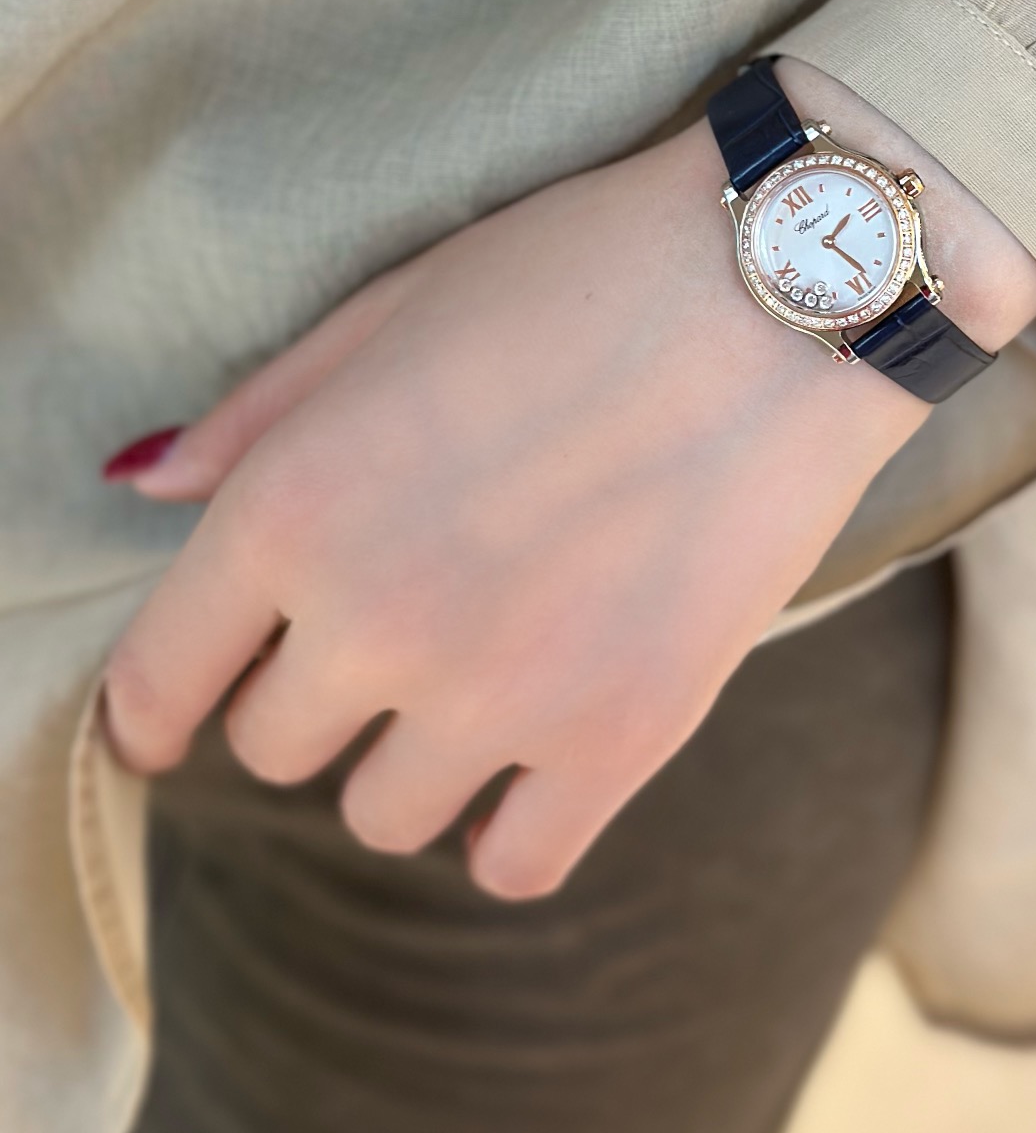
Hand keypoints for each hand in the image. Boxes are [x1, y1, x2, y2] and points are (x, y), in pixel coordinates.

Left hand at [102, 80, 1035, 898]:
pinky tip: (541, 749)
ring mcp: (500, 693)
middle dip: (311, 692)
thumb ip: (262, 411)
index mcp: (294, 502)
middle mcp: (374, 617)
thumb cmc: (586, 267)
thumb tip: (148, 489)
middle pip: (273, 749)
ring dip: (409, 756)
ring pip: (382, 816)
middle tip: (391, 621)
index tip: (175, 718)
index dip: (154, 709)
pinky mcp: (622, 739)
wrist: (789, 287)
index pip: (159, 678)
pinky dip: (511, 822)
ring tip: (482, 669)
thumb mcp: (397, 304)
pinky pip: (514, 864)